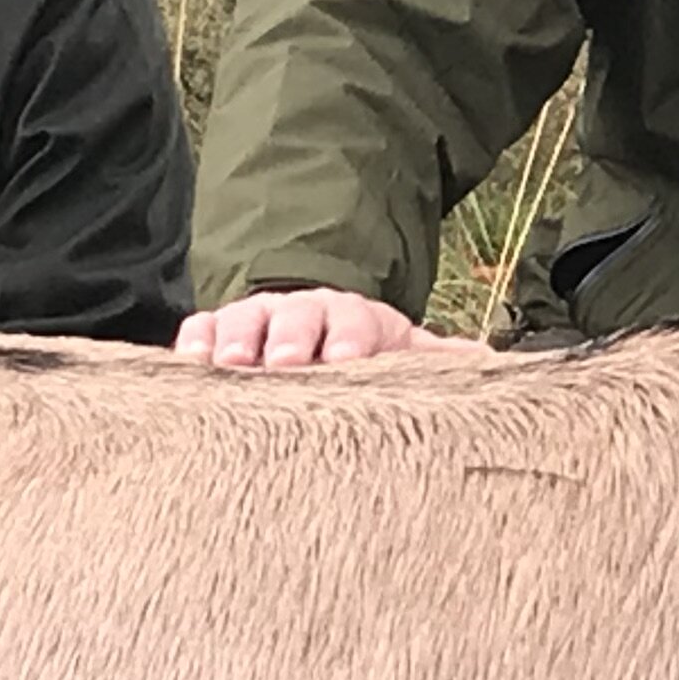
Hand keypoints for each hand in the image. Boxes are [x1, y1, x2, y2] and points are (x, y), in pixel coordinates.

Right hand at [174, 288, 444, 368]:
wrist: (310, 330)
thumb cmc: (359, 353)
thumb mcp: (399, 352)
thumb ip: (436, 360)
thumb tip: (489, 361)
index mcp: (352, 319)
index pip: (353, 322)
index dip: (350, 338)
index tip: (348, 358)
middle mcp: (302, 314)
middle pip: (295, 319)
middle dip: (291, 339)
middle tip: (287, 362)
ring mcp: (257, 320)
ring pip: (244, 321)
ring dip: (237, 341)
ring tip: (232, 366)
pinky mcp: (218, 333)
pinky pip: (202, 329)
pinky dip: (194, 343)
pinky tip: (189, 364)